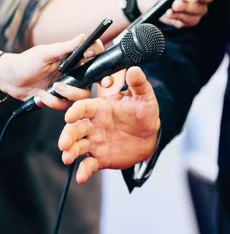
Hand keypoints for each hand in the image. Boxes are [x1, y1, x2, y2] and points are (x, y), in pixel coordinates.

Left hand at [0, 34, 103, 102]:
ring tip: (53, 88)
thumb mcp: (45, 53)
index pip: (94, 52)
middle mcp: (74, 72)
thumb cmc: (26, 62)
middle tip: (101, 83)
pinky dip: (52, 101)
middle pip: (95, 78)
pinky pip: (65, 104)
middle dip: (100, 82)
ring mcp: (68, 86)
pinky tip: (42, 94)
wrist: (10, 80)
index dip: (98, 53)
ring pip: (82, 94)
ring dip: (69, 93)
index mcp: (73, 58)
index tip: (89, 54)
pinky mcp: (60, 98)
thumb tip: (83, 36)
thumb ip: (66, 47)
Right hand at [58, 67, 159, 183]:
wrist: (150, 135)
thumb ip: (138, 84)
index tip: (70, 116)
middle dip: (67, 135)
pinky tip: (81, 177)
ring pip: (76, 146)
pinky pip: (88, 165)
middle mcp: (93, 125)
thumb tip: (134, 69)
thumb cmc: (144, 112)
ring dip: (70, 151)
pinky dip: (83, 171)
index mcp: (100, 108)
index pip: (83, 107)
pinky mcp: (99, 158)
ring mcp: (95, 142)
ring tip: (67, 157)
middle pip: (74, 129)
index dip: (75, 111)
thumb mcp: (144, 97)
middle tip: (64, 143)